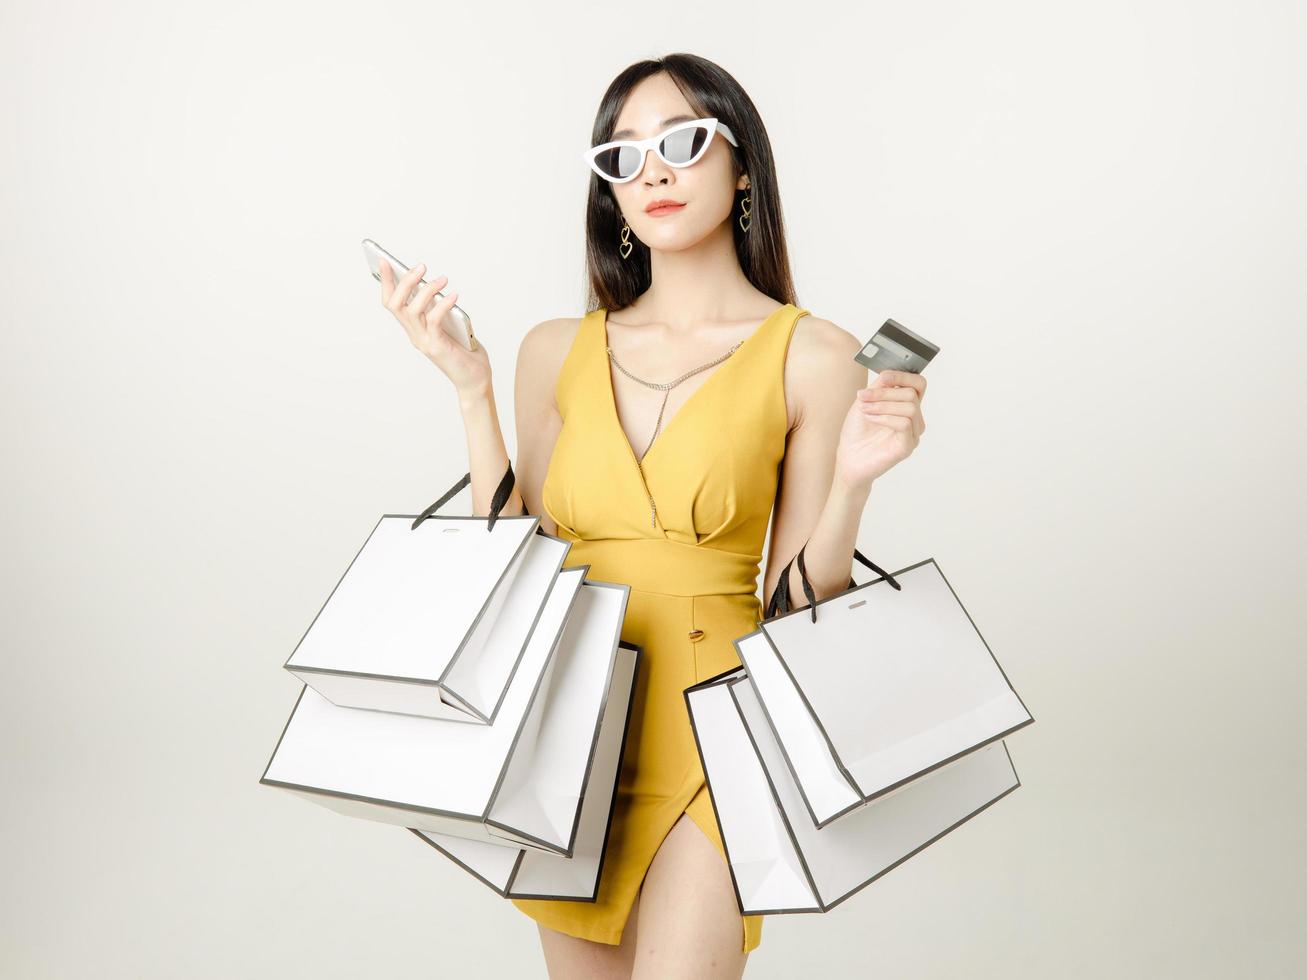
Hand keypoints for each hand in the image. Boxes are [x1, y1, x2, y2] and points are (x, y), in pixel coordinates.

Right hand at [378, 259, 491, 399]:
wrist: (474, 380)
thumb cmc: (464, 352)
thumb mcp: (449, 325)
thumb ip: (439, 309)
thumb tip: (435, 285)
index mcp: (413, 329)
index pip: (391, 303)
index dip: (385, 282)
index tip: (385, 260)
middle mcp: (414, 335)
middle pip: (395, 304)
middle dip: (404, 281)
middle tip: (421, 267)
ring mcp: (423, 341)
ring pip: (412, 310)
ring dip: (426, 290)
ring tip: (443, 279)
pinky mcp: (437, 346)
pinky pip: (434, 320)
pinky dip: (443, 304)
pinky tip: (454, 295)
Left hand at [834, 370, 926, 490]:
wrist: (848, 458)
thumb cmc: (857, 432)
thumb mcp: (865, 402)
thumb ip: (879, 387)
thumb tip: (889, 374)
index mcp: (906, 406)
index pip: (918, 384)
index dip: (903, 376)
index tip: (883, 375)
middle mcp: (914, 419)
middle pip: (912, 394)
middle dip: (885, 392)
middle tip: (863, 396)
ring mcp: (913, 434)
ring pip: (910, 407)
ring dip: (883, 404)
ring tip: (864, 409)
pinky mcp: (907, 446)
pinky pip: (905, 424)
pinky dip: (885, 417)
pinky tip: (870, 419)